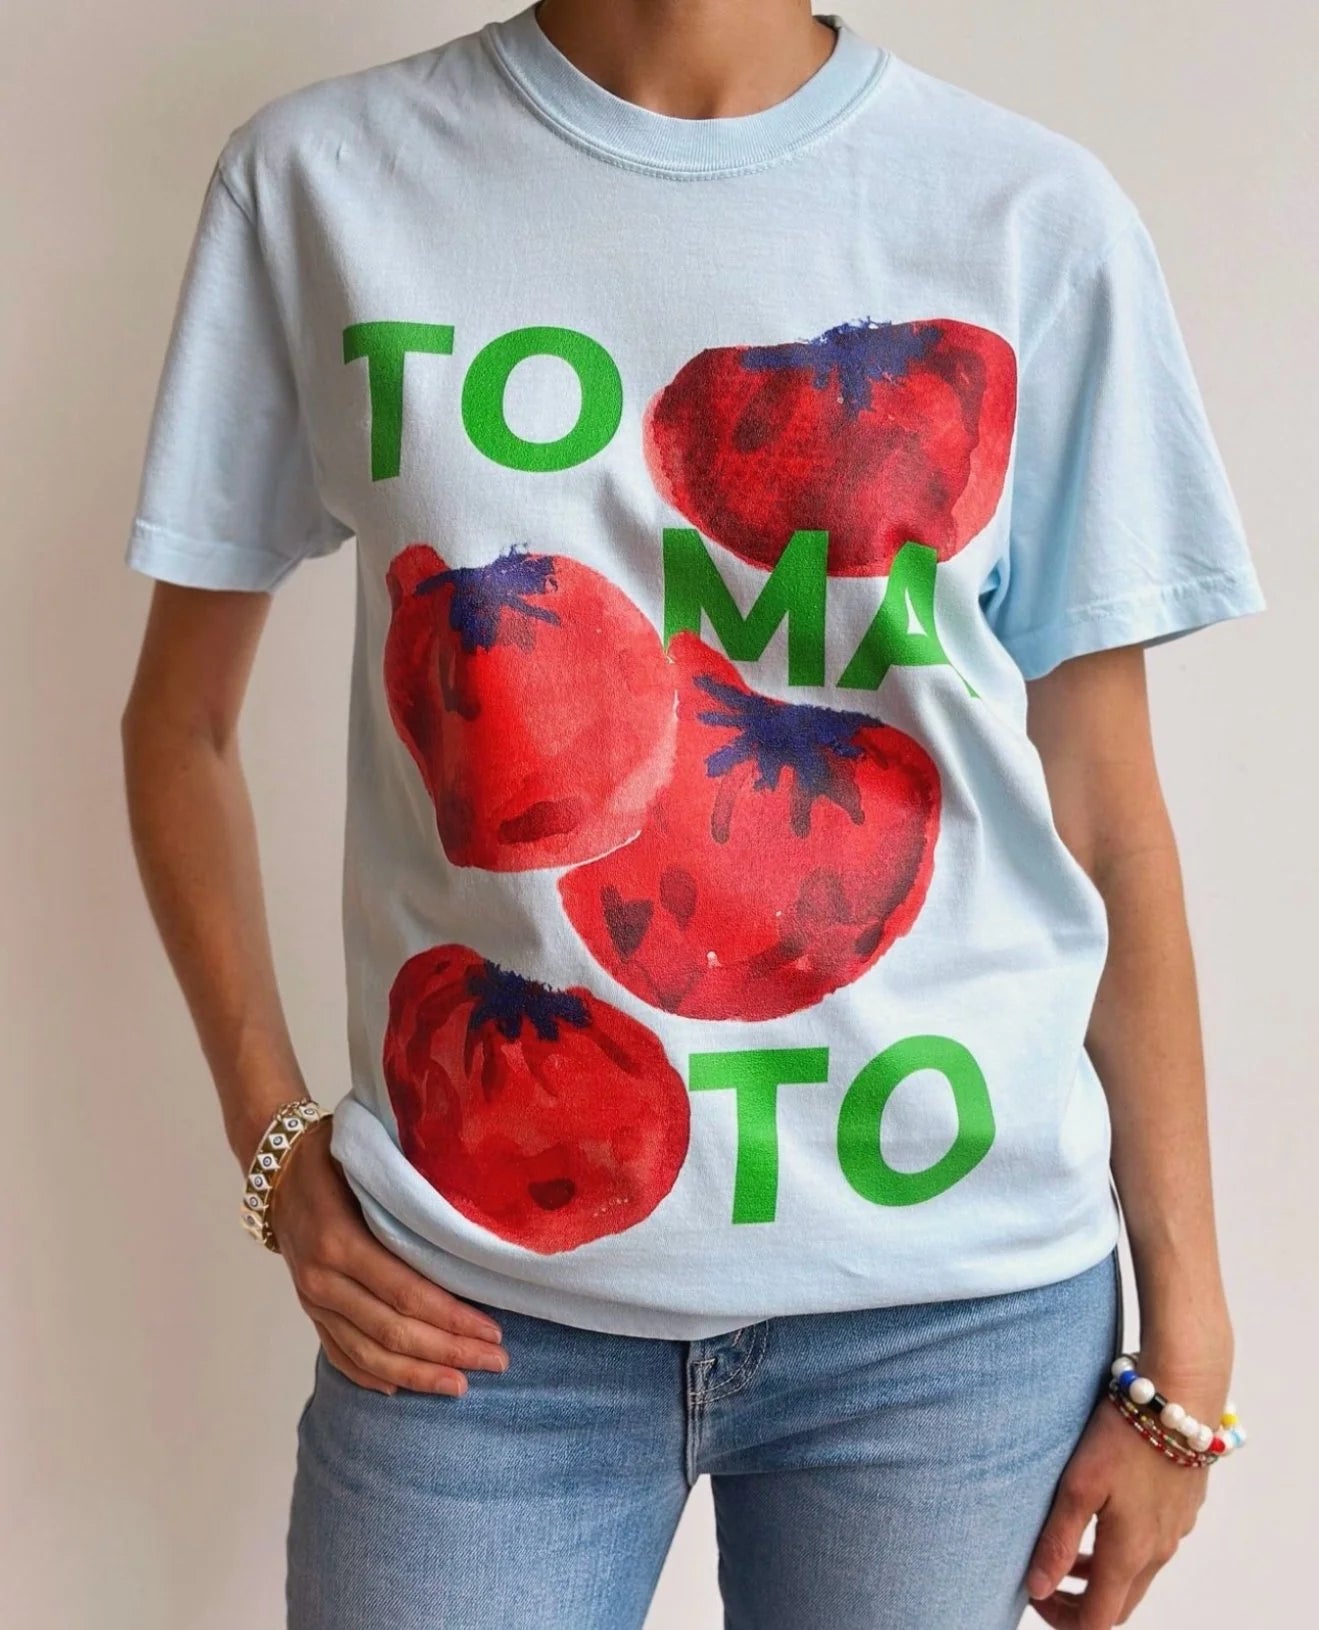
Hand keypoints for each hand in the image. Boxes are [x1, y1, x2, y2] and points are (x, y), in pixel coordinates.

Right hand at [265, 1118, 508, 1394]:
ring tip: (460, 1386)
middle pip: (393, 1332)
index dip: (453, 1319)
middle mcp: (323, 1280)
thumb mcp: (369, 1165)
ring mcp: (312, 1301)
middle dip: (448, 1353)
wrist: (276, 1169)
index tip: (494, 1333)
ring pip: (368, 1353)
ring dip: (417, 1374)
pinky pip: (339, 1354)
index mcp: (340, 1241)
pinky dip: (371, 1375)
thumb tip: (469, 1226)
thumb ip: (408, 1196)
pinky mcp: (309, 1311)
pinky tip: (403, 1389)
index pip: (407, 1294)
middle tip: (496, 1364)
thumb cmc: (333, 1154)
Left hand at [1026, 1350, 1228, 1626]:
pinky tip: (1102, 1514)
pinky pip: (1151, 1545)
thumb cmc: (1123, 1436)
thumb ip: (1058, 1540)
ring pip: (1136, 1574)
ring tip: (1067, 1550)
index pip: (1099, 1620)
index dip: (1064, 1620)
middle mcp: (1158, 1551)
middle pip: (1119, 1604)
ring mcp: (1175, 1529)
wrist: (1179, 1396)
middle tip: (1047, 1582)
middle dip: (1081, 1604)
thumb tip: (1038, 1589)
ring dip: (1100, 1574)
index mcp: (1130, 1553)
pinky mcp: (1182, 1507)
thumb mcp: (1078, 1485)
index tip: (1036, 1599)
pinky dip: (1122, 1549)